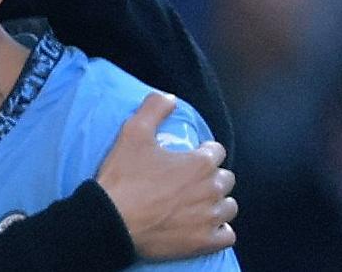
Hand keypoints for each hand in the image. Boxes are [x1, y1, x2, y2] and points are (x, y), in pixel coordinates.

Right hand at [96, 93, 237, 259]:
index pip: (216, 151)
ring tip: (197, 203)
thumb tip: (170, 98)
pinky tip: (203, 226)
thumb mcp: (133, 133)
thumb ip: (154, 109)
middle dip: (211, 177)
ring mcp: (210, 218)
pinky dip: (219, 230)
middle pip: (226, 179)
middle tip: (189, 181)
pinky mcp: (205, 242)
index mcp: (200, 163)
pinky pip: (227, 235)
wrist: (112, 221)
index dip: (202, 151)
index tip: (187, 158)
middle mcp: (212, 190)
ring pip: (229, 207)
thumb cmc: (124, 177)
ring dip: (217, 203)